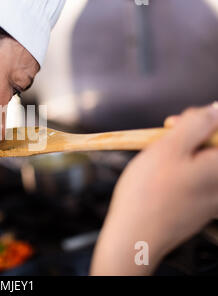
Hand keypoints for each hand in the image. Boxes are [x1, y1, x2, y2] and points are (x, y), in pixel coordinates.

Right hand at [90, 103, 217, 274]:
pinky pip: (197, 181)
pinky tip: (160, 180)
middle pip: (213, 147)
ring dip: (183, 154)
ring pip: (202, 163)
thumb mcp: (168, 147)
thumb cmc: (147, 194)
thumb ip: (196, 123)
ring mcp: (214, 199)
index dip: (202, 119)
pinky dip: (181, 173)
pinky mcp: (201, 210)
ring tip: (157, 161)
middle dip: (190, 136)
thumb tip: (215, 109)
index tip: (174, 123)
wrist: (135, 237)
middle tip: (162, 139)